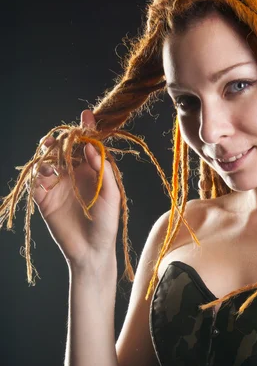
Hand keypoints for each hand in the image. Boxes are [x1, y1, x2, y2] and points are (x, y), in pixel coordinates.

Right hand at [32, 110, 120, 267]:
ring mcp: (57, 185)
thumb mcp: (111, 195)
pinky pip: (36, 180)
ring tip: (51, 149)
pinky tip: (47, 171)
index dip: (85, 129)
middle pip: (63, 148)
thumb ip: (103, 170)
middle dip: (62, 137)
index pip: (86, 145)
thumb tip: (93, 146)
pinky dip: (38, 171)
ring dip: (47, 151)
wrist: (92, 251)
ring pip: (47, 160)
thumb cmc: (106, 224)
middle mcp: (73, 174)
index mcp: (91, 171)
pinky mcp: (44, 198)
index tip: (86, 115)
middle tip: (63, 136)